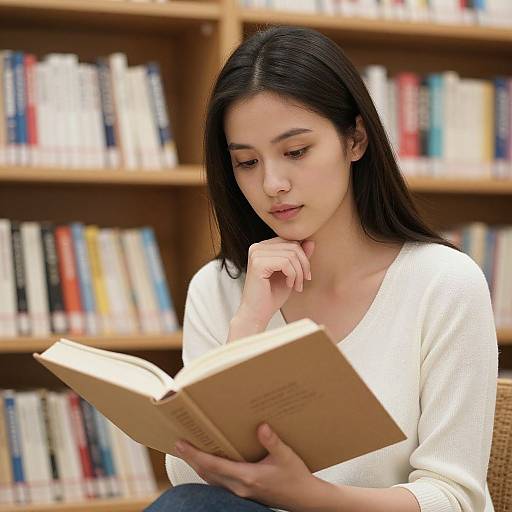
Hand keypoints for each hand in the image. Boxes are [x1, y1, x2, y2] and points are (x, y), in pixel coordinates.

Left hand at [174, 423, 316, 510]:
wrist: (305, 500)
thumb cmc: (296, 479)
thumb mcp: (286, 457)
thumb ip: (273, 442)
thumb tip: (261, 427)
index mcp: (247, 477)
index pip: (214, 465)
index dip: (195, 454)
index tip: (181, 444)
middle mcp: (239, 487)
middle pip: (207, 472)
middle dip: (191, 458)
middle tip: (179, 444)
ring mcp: (240, 492)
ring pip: (212, 479)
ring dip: (199, 466)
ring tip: (190, 452)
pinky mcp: (244, 493)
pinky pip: (219, 483)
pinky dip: (210, 472)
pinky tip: (209, 464)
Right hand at [236, 237, 315, 328]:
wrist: (257, 314)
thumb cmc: (272, 295)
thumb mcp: (290, 273)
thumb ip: (299, 257)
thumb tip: (311, 241)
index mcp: (263, 247)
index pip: (291, 241)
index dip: (303, 257)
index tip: (305, 276)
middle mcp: (257, 247)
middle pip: (293, 246)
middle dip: (304, 265)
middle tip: (303, 281)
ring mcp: (256, 254)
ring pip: (291, 254)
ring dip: (299, 272)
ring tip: (297, 285)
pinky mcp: (258, 264)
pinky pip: (286, 263)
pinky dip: (293, 275)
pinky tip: (289, 285)